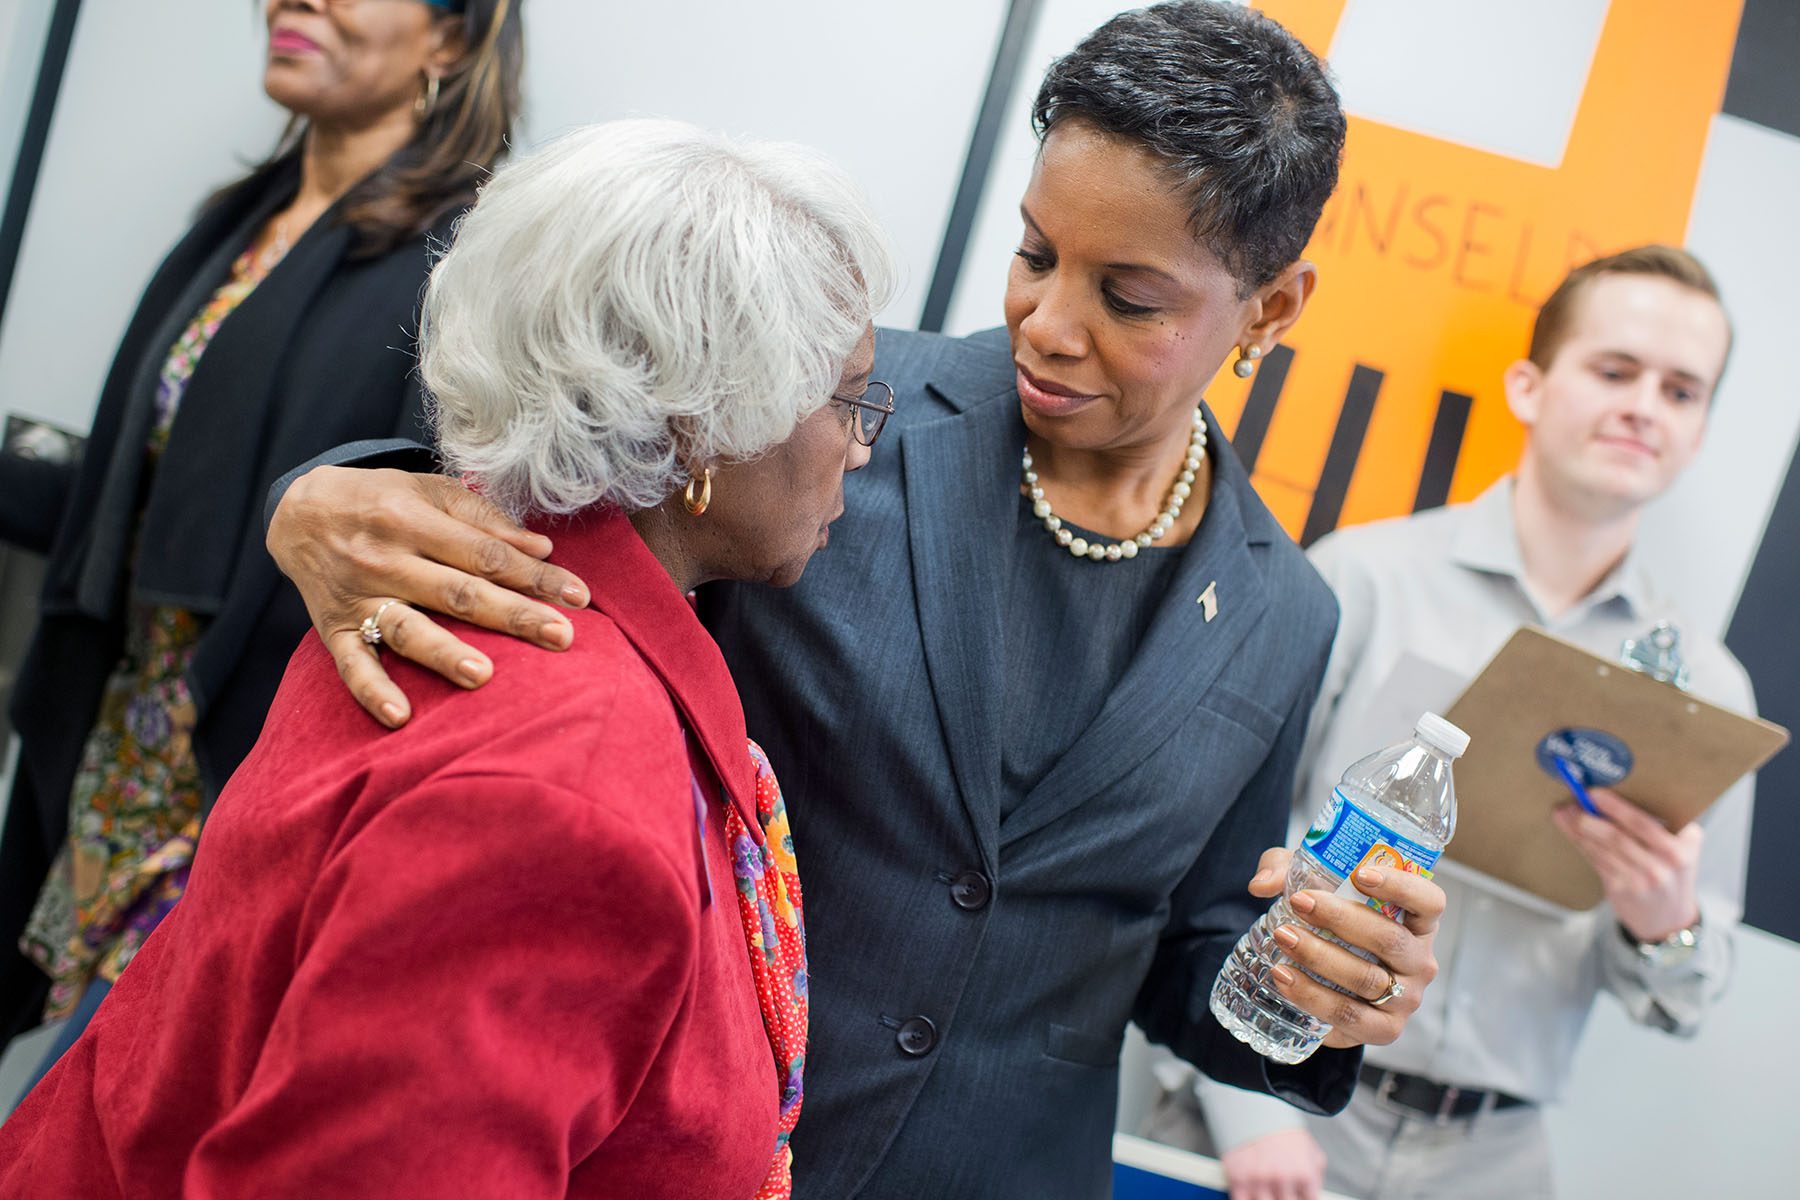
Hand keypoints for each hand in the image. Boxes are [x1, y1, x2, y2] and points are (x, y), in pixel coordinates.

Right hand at [266, 466, 591, 727]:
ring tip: (484, 676)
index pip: (485, 553)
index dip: (533, 575)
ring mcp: (359, 596)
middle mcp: (386, 558)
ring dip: (445, 653)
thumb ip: (484, 519)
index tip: (578, 597)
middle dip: (512, 615)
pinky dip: (374, 690)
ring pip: (408, 627)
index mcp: (414, 519)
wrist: (297, 512)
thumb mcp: (428, 491)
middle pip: (458, 592)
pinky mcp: (333, 628)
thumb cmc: (379, 501)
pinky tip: (401, 716)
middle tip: (561, 637)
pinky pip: (353, 664)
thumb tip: (540, 548)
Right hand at [1219, 1127, 1325, 1199]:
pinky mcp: (1238, 1179)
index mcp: (1304, 1174)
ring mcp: (1259, 1180)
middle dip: (1284, 1198)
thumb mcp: (1311, 1151)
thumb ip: (1316, 1177)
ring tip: (1266, 1189)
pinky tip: (1251, 1193)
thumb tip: (1312, 1195)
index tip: (1296, 1195)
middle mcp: (1283, 1178)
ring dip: (1266, 1199)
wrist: (1255, 1109)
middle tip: (1280, 1192)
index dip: (1302, 1199)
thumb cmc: (1284, 1132)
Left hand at [1246, 847, 1443, 1049]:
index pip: (1429, 902)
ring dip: (1321, 957)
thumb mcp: (1311, 888)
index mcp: (1418, 922)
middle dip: (1340, 918)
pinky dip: (1313, 996)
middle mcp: (1420, 961)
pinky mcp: (1383, 1029)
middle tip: (1299, 903)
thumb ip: (1284, 873)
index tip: (1360, 873)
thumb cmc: (1331, 925)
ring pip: (1368, 978)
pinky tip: (1283, 976)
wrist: (1329, 983)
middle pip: (1391, 938)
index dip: (1401, 886)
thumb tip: (1260, 885)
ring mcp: (1406, 999)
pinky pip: (1350, 1016)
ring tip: (1282, 937)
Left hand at [1551, 787, 1701, 941]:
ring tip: (1565, 812)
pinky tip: (1570, 830)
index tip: (1595, 793)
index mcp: (1683, 846)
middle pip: (1620, 836)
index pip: (1646, 824)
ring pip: (1603, 848)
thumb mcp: (1679, 846)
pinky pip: (1597, 860)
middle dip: (1592, 816)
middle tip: (1574, 800)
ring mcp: (1643, 880)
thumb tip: (1614, 793)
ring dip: (1579, 828)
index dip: (1616, 807)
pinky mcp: (1623, 889)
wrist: (1669, 916)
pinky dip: (1581, 842)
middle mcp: (1665, 864)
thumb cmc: (1670, 870)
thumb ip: (1658, 823)